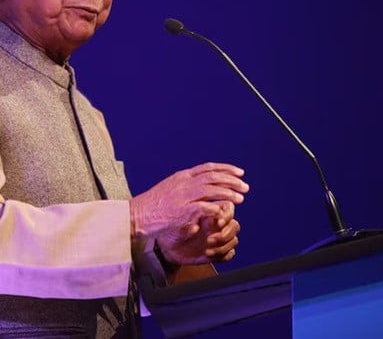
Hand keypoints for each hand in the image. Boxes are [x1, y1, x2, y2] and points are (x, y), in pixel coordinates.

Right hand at [129, 162, 247, 239]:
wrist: (137, 214)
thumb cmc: (153, 205)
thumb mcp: (171, 188)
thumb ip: (186, 186)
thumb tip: (203, 187)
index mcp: (183, 176)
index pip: (208, 168)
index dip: (226, 169)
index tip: (239, 172)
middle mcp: (184, 183)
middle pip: (213, 177)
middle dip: (232, 181)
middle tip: (245, 187)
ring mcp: (183, 196)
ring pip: (211, 190)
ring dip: (228, 193)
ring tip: (240, 199)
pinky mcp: (181, 210)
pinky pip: (203, 207)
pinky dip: (215, 208)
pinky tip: (224, 211)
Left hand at [157, 201, 240, 264]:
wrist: (164, 246)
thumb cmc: (171, 227)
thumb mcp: (181, 216)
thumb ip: (198, 210)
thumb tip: (214, 209)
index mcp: (210, 211)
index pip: (229, 208)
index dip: (227, 215)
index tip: (219, 222)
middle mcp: (216, 224)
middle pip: (234, 225)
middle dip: (225, 234)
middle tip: (210, 239)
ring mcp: (217, 238)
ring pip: (233, 240)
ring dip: (223, 246)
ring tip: (207, 249)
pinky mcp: (216, 251)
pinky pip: (229, 254)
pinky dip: (222, 255)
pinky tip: (209, 254)